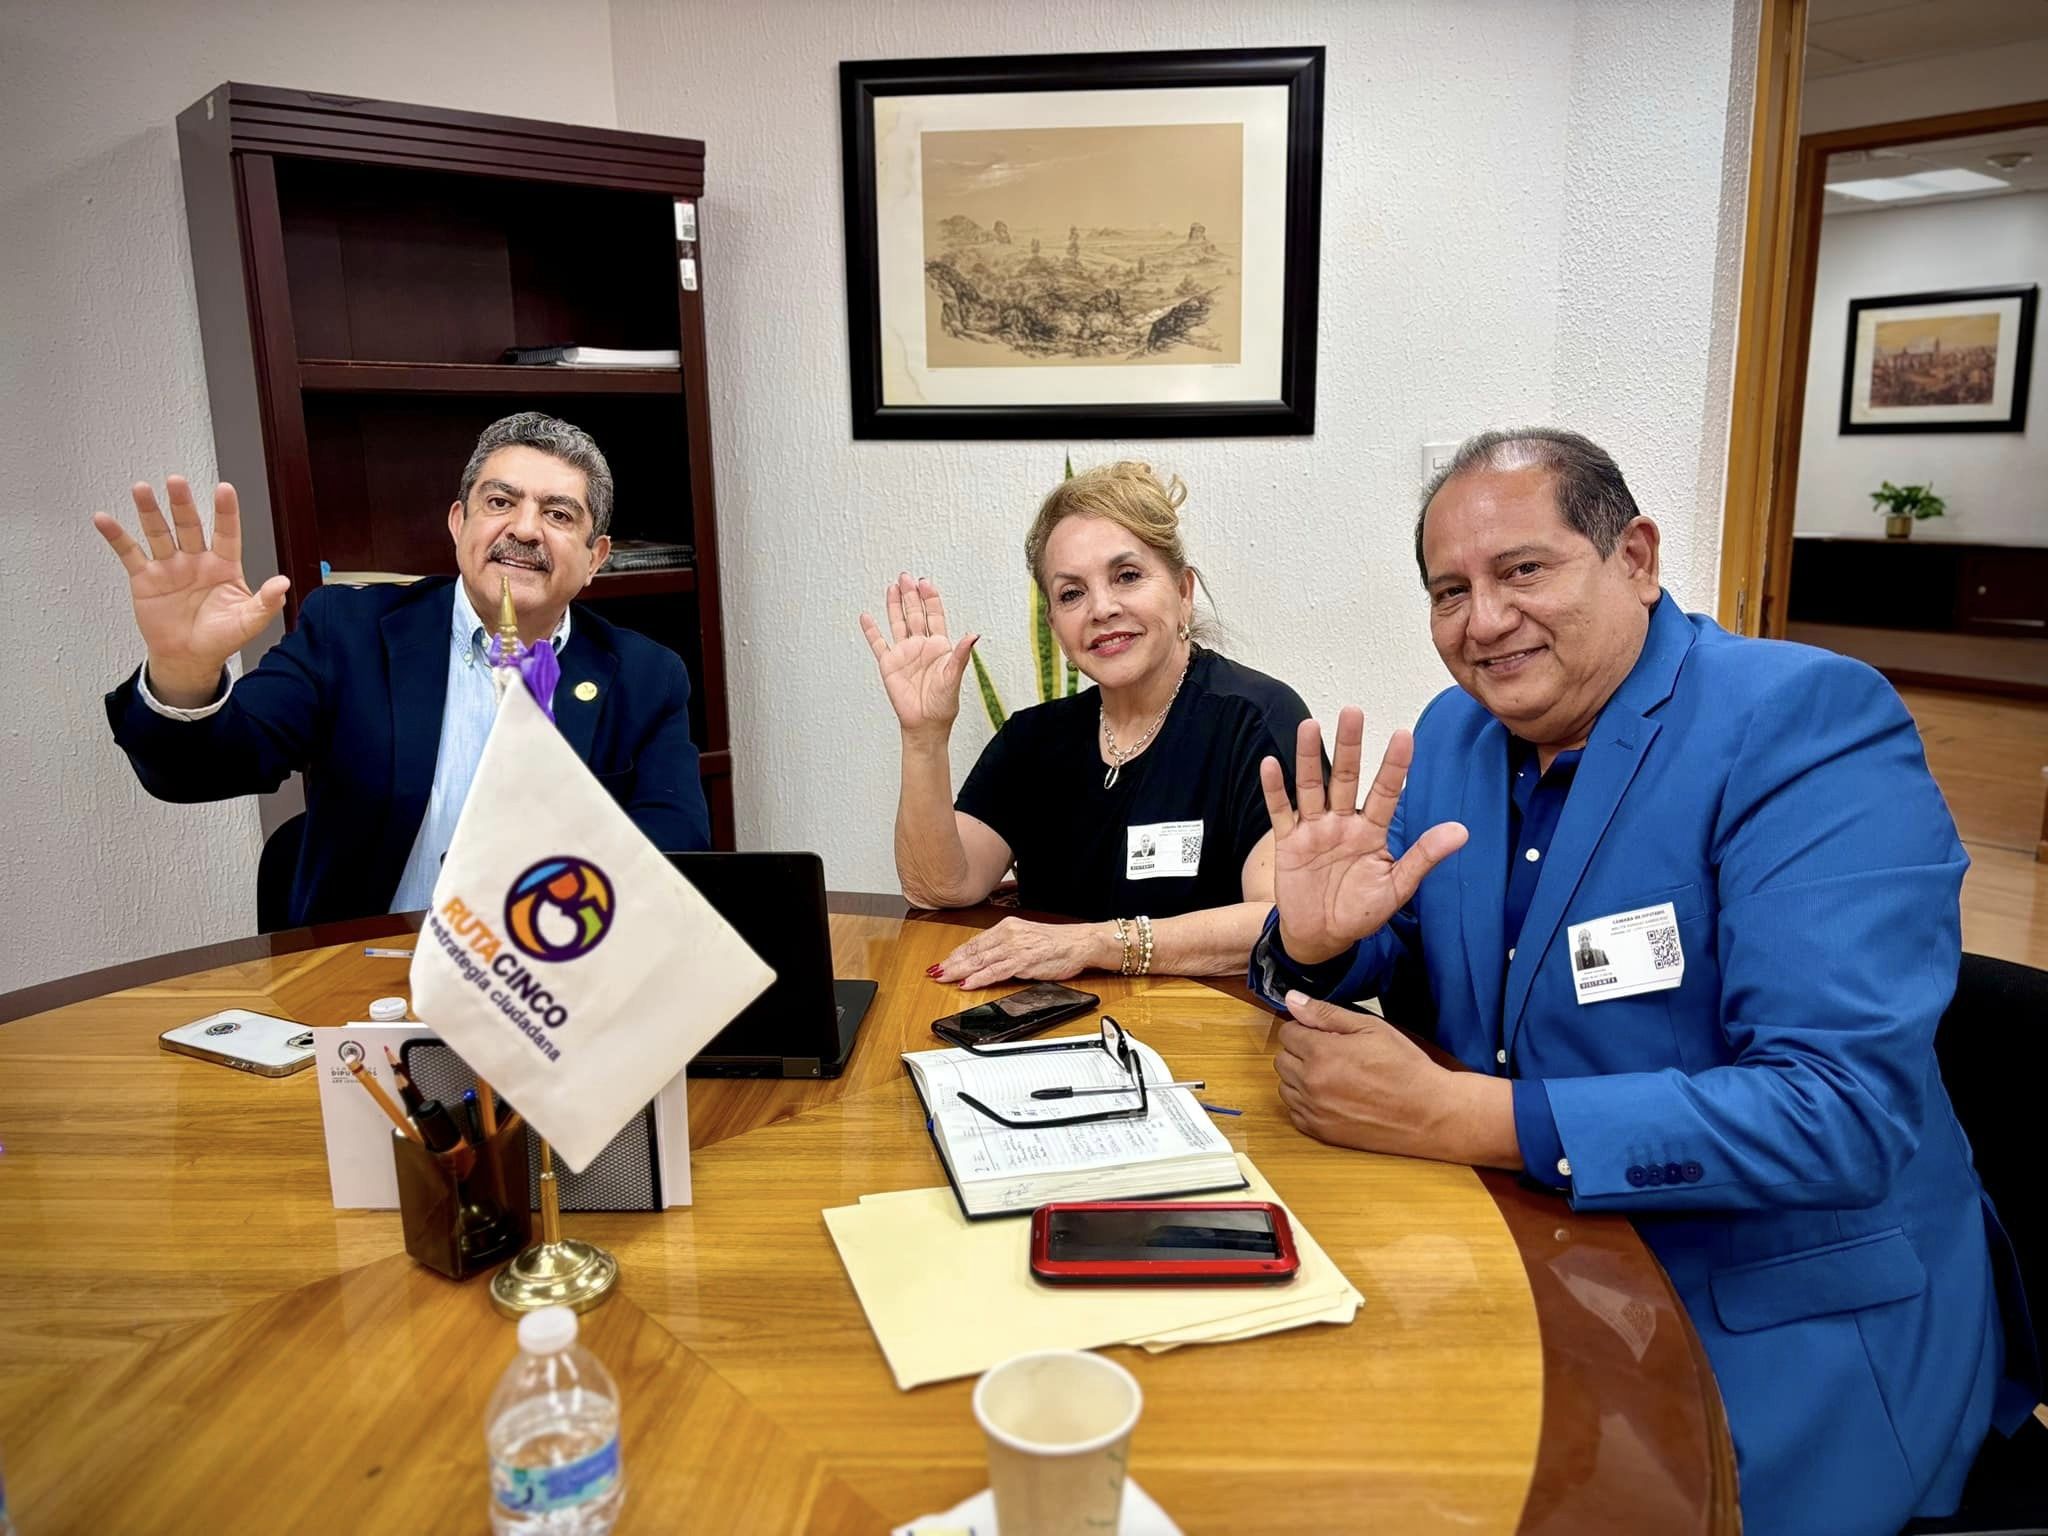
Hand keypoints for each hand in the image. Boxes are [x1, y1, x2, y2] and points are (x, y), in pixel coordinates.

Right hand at [93, 478, 288, 706]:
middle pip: (189, 526)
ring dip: (149, 511)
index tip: (225, 489)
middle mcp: (195, 560)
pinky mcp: (145, 578)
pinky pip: (129, 553)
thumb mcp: (248, 622)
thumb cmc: (221, 637)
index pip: (226, 533)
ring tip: (141, 489)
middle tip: (176, 482)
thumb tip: (284, 584)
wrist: (189, 658)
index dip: (225, 512)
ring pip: (158, 532)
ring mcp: (169, 566)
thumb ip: (266, 602)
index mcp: (223, 566)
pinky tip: (104, 518)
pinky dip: (116, 536)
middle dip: (182, 504)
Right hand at [859, 573, 977, 738]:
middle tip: (906, 576)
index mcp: (938, 646)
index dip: (930, 598)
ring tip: (892, 587)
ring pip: (897, 622)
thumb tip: (973, 635)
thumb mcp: (954, 676)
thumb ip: (960, 654)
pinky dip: (871, 630)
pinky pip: (878, 643)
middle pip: (914, 613)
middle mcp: (920, 645)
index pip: (934, 615)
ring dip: (895, 605)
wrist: (925, 723)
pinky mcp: (889, 664)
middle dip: (911, 595)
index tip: (925, 583)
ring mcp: (904, 653)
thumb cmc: (943, 704)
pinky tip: (867, 617)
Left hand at [930, 917, 1110, 990]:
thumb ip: (1006, 947)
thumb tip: (986, 959)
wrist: (1080, 943)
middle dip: (951, 963)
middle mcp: (1008, 935)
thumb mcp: (1026, 939)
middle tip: (935, 972)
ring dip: (959, 971)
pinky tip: (967, 984)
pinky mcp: (1023, 962)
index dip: (956, 953)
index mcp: (1007, 927)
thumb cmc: (1057, 943)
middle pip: (973, 951)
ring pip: (980, 961)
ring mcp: (1015, 948)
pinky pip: (996, 972)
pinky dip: (979, 978)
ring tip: (944, 978)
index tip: (943, 962)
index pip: (975, 942)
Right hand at [1261, 710, 1467, 964]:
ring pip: (1312, 786)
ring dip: (1311, 757)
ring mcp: (1314, 829)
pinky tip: (1270, 764)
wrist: (1322, 938)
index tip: (1404, 735)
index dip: (1395, 765)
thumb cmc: (1361, 912)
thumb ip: (1424, 857)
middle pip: (1347, 777)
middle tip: (1353, 712)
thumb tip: (1462, 831)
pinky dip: (1274, 790)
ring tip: (1311, 726)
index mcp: (1371, 831)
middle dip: (1350, 745)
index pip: (1386, 792)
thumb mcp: (1397, 888)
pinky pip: (1280, 811)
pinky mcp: (1289, 842)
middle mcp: (1343, 822)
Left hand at [1273, 992, 1460, 1158]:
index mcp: (1321, 1053)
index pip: (1287, 1032)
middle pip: (1282, 1060)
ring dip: (1301, 1078)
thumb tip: (1292, 999)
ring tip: (1334, 1076)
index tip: (1324, 1035)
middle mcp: (1311, 1083)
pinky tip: (1332, 1098)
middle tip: (1332, 1054)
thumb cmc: (1405, 1068)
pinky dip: (1307, 1104)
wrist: (1429, 1113)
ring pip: (1285, 1087)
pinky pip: (1295, 1113)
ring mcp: (1314, 1110)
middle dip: (1301, 1052)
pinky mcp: (1321, 1132)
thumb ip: (1325, 1013)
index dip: (1306, 1029)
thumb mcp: (1370, 1027)